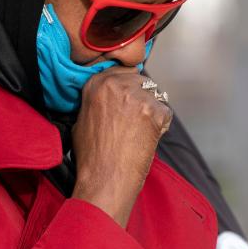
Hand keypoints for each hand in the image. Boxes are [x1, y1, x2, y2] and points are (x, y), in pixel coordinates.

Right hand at [71, 66, 172, 227]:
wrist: (105, 178)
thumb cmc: (92, 155)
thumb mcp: (82, 119)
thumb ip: (97, 100)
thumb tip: (108, 97)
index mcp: (96, 83)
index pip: (121, 69)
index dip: (127, 85)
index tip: (128, 98)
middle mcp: (116, 84)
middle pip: (141, 80)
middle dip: (141, 96)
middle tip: (135, 119)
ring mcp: (136, 96)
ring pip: (155, 94)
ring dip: (152, 110)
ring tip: (139, 131)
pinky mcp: (154, 111)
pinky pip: (165, 112)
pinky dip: (161, 125)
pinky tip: (147, 138)